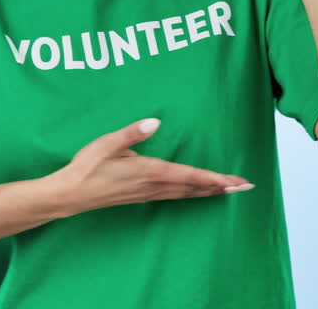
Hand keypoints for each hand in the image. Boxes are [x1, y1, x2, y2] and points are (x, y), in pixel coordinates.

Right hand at [46, 119, 254, 217]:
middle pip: (195, 188)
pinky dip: (193, 193)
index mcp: (149, 171)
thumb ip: (133, 133)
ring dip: (210, 192)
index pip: (190, 176)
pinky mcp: (142, 196)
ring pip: (187, 194)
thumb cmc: (87, 166)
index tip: (235, 181)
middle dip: (221, 187)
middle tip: (246, 187)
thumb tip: (156, 121)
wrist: (71, 194)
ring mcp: (148, 193)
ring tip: (229, 191)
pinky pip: (175, 196)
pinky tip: (196, 192)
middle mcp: (153, 185)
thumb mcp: (108, 144)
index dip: (214, 179)